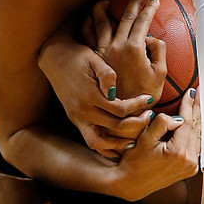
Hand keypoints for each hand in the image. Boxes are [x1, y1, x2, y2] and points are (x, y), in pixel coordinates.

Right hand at [38, 36, 154, 157]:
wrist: (54, 58)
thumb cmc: (77, 56)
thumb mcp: (93, 59)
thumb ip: (106, 75)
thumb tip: (115, 92)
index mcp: (89, 95)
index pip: (120, 109)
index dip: (137, 105)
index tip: (149, 99)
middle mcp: (81, 111)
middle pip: (114, 127)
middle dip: (136, 124)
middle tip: (149, 117)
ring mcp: (76, 118)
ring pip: (99, 142)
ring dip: (118, 144)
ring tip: (135, 140)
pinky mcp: (74, 120)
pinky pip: (90, 140)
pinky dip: (104, 147)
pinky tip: (117, 147)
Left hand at [85, 0, 165, 103]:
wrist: (124, 113)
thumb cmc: (144, 95)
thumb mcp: (160, 73)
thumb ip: (158, 51)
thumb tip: (152, 38)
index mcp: (134, 48)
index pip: (142, 21)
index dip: (149, 9)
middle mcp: (116, 46)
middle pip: (124, 18)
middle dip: (133, 3)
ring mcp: (103, 51)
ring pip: (101, 23)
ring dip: (104, 9)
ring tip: (106, 2)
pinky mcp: (94, 59)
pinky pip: (88, 36)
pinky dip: (88, 24)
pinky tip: (89, 20)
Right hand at [113, 87, 200, 201]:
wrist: (132, 183)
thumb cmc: (134, 160)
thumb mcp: (145, 139)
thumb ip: (162, 124)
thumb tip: (178, 118)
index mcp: (178, 152)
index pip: (187, 122)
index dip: (189, 105)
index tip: (191, 91)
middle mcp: (189, 161)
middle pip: (197, 128)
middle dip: (198, 108)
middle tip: (200, 92)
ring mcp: (191, 166)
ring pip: (199, 136)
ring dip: (199, 119)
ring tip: (199, 103)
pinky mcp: (190, 169)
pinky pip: (196, 145)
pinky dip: (196, 131)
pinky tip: (196, 121)